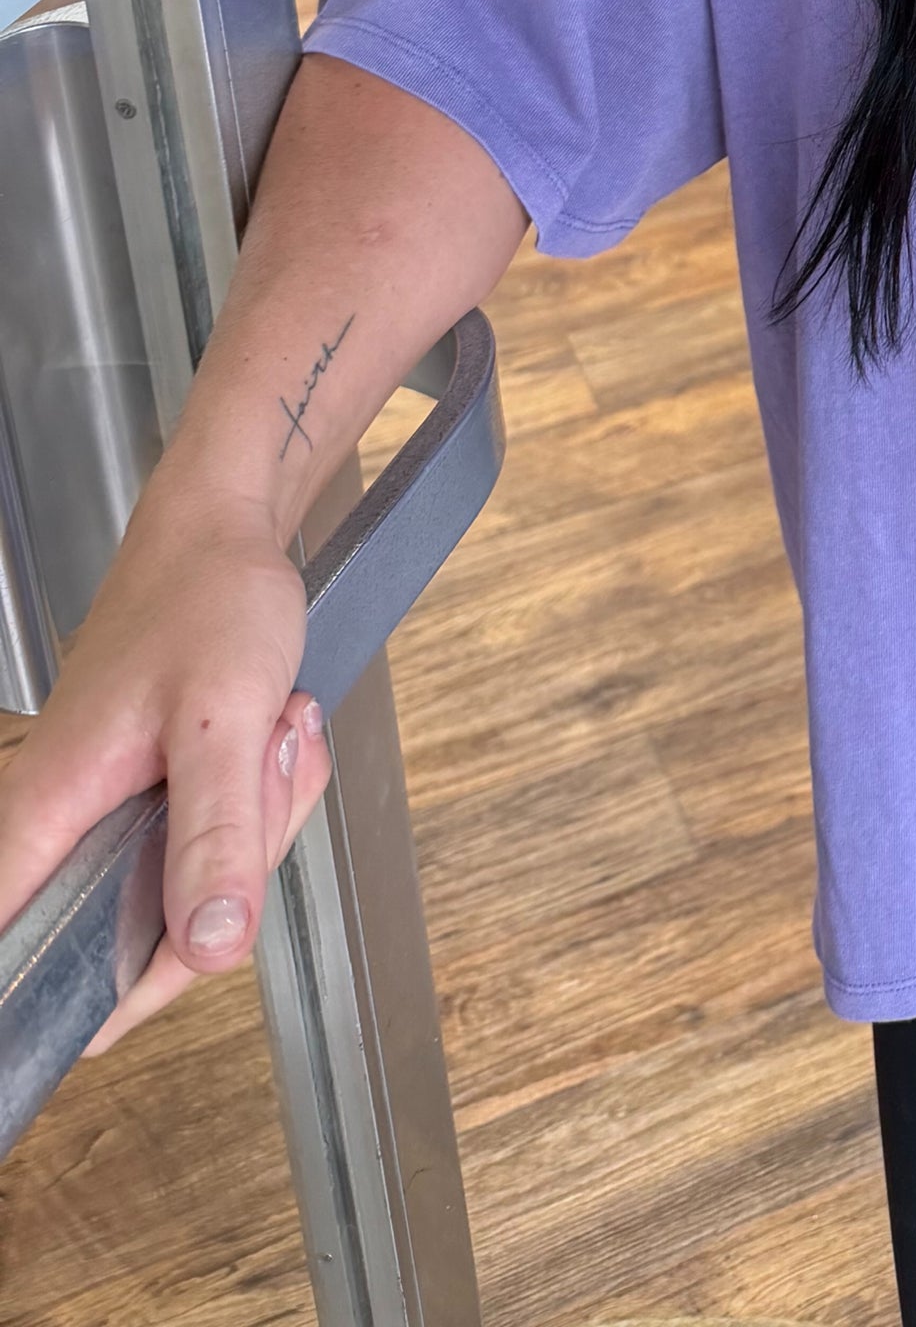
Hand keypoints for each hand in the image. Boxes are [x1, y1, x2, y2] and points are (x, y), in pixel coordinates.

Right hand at [0, 488, 336, 1049]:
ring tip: (270, 733)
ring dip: (259, 822)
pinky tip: (272, 737)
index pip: (32, 973)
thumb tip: (208, 949)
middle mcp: (62, 830)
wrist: (223, 531)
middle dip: (232, 873)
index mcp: (43, 820)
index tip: (187, 948)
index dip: (104, 997)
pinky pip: (216, 845)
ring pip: (197, 892)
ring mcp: (111, 817)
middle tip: (261, 775)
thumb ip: (215, 837)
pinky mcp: (153, 801)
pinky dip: (260, 801)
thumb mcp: (224, 719)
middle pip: (148, 939)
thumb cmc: (206, 597)